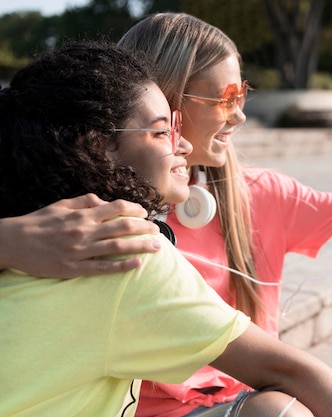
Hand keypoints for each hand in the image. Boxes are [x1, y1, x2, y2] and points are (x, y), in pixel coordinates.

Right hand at [0, 194, 160, 277]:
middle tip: (157, 231)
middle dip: (144, 228)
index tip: (146, 214)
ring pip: (118, 246)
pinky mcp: (74, 268)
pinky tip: (137, 264)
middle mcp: (84, 230)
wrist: (12, 242)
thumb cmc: (38, 222)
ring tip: (156, 247)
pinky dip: (121, 265)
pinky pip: (102, 267)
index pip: (117, 208)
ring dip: (140, 246)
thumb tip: (105, 201)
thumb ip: (85, 201)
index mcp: (82, 214)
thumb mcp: (61, 205)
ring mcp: (80, 250)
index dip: (135, 210)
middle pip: (123, 227)